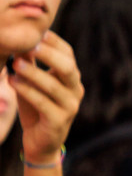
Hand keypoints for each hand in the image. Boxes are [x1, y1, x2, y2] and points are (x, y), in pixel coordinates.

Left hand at [10, 30, 83, 161]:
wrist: (41, 141)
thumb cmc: (36, 107)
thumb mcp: (32, 81)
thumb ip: (29, 62)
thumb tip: (20, 39)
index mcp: (71, 78)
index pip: (68, 54)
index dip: (53, 42)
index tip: (34, 33)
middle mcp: (75, 91)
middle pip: (67, 68)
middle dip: (48, 54)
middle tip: (29, 46)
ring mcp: (70, 108)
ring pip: (53, 86)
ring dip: (33, 73)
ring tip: (14, 64)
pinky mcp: (59, 122)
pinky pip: (43, 103)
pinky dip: (27, 91)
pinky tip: (12, 82)